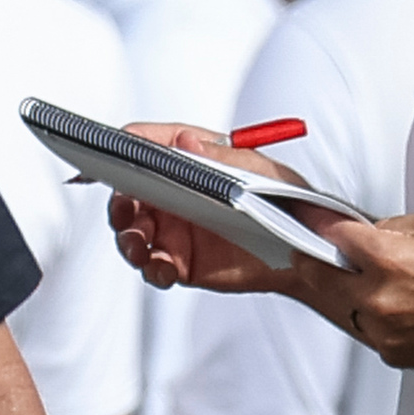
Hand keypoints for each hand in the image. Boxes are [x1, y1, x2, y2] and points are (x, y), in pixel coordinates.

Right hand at [107, 125, 301, 296]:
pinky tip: (163, 270)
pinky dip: (151, 269)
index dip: (123, 148)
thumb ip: (222, 158)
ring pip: (132, 231)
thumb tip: (188, 144)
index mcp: (191, 158)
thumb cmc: (287, 201)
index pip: (147, 144)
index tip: (108, 156)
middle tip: (125, 213)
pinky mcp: (179, 260)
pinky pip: (153, 266)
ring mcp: (174, 227)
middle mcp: (176, 191)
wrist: (305, 251)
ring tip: (140, 248)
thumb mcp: (259, 171)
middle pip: (129, 191)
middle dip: (120, 204)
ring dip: (129, 239)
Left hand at [292, 212, 413, 372]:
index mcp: (389, 260)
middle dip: (311, 258)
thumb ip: (385, 228)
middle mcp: (380, 300)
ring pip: (334, 307)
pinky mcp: (392, 353)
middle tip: (312, 247)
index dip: (313, 222)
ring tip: (344, 275)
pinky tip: (377, 301)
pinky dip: (361, 313)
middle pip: (315, 276)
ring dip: (332, 289)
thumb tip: (354, 232)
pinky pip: (361, 329)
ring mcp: (384, 332)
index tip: (302, 216)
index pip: (328, 235)